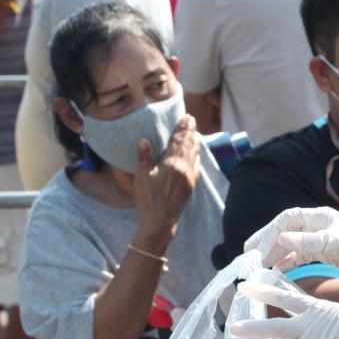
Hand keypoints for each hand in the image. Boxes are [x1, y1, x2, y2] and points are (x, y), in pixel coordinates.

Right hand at [133, 115, 200, 243]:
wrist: (161, 221)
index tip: (186, 117)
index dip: (181, 129)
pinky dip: (197, 155)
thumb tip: (143, 140)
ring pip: (194, 154)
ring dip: (194, 141)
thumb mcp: (141, 179)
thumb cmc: (148, 201)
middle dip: (190, 131)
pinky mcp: (191, 185)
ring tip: (195, 131)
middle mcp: (183, 169)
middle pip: (187, 145)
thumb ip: (143, 158)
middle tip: (192, 119)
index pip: (177, 142)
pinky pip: (196, 166)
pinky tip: (197, 152)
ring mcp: (189, 177)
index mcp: (170, 165)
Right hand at [246, 206, 338, 304]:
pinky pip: (301, 253)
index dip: (269, 233)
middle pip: (286, 228)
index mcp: (322, 217)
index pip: (287, 219)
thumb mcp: (337, 245)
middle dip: (267, 240)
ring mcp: (323, 238)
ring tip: (260, 266)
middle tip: (248, 255)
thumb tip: (279, 238)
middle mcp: (320, 224)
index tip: (258, 252)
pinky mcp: (328, 251)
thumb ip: (308, 242)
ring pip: (292, 242)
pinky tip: (278, 271)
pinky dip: (288, 261)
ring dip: (276, 252)